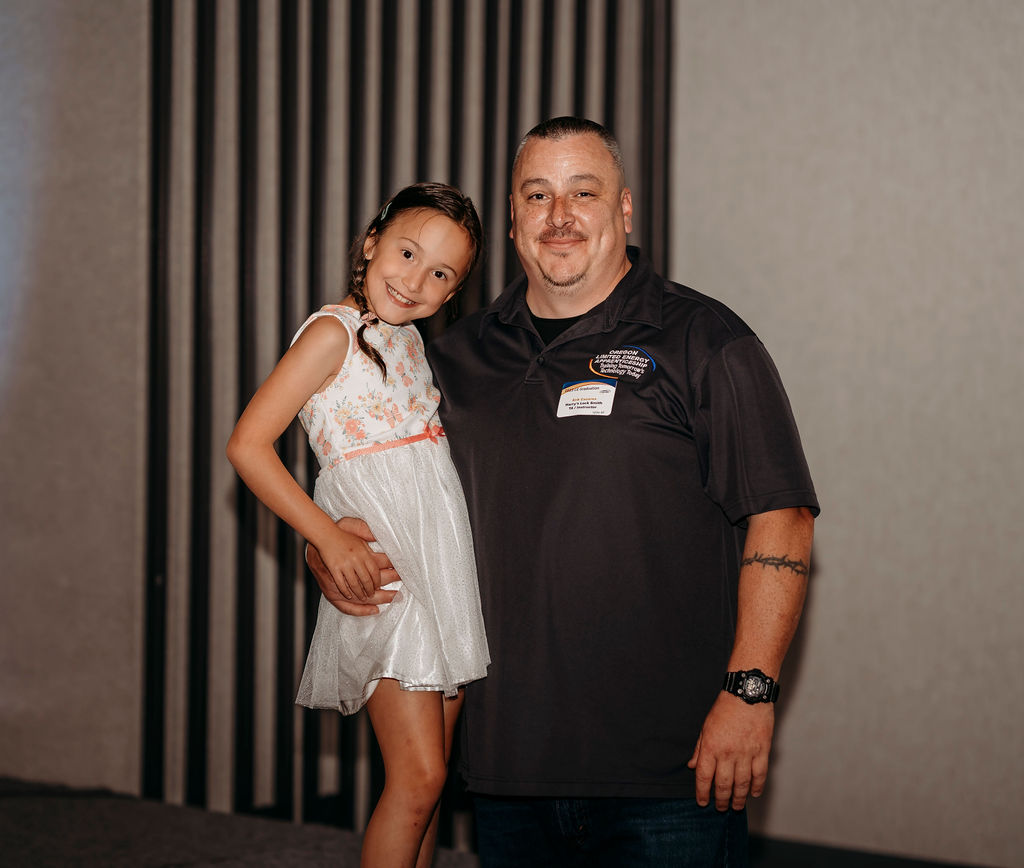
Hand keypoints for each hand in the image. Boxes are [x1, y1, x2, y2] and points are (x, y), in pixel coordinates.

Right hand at [306, 517, 399, 613]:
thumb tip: (386, 548)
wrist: (326, 535)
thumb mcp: (361, 539)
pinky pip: (341, 584)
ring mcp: (344, 565)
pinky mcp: (334, 569)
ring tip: (363, 597)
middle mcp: (355, 559)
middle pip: (366, 580)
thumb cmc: (343, 537)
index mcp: (363, 553)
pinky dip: (346, 592)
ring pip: (355, 584)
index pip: (374, 572)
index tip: (378, 586)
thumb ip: (373, 549)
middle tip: (372, 594)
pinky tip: (349, 595)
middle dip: (370, 590)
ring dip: (360, 593)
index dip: (377, 582)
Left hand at [688, 692, 774, 811]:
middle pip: (723, 784)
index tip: (702, 802)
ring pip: (742, 784)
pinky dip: (757, 786)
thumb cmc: (724, 709)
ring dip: (739, 798)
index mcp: (711, 746)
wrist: (747, 694)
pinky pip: (760, 774)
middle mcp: (728, 753)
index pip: (703, 776)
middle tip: (720, 808)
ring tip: (736, 806)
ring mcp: (746, 753)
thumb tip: (691, 766)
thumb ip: (699, 749)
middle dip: (720, 800)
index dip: (702, 792)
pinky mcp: (762, 751)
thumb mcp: (705, 727)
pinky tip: (753, 793)